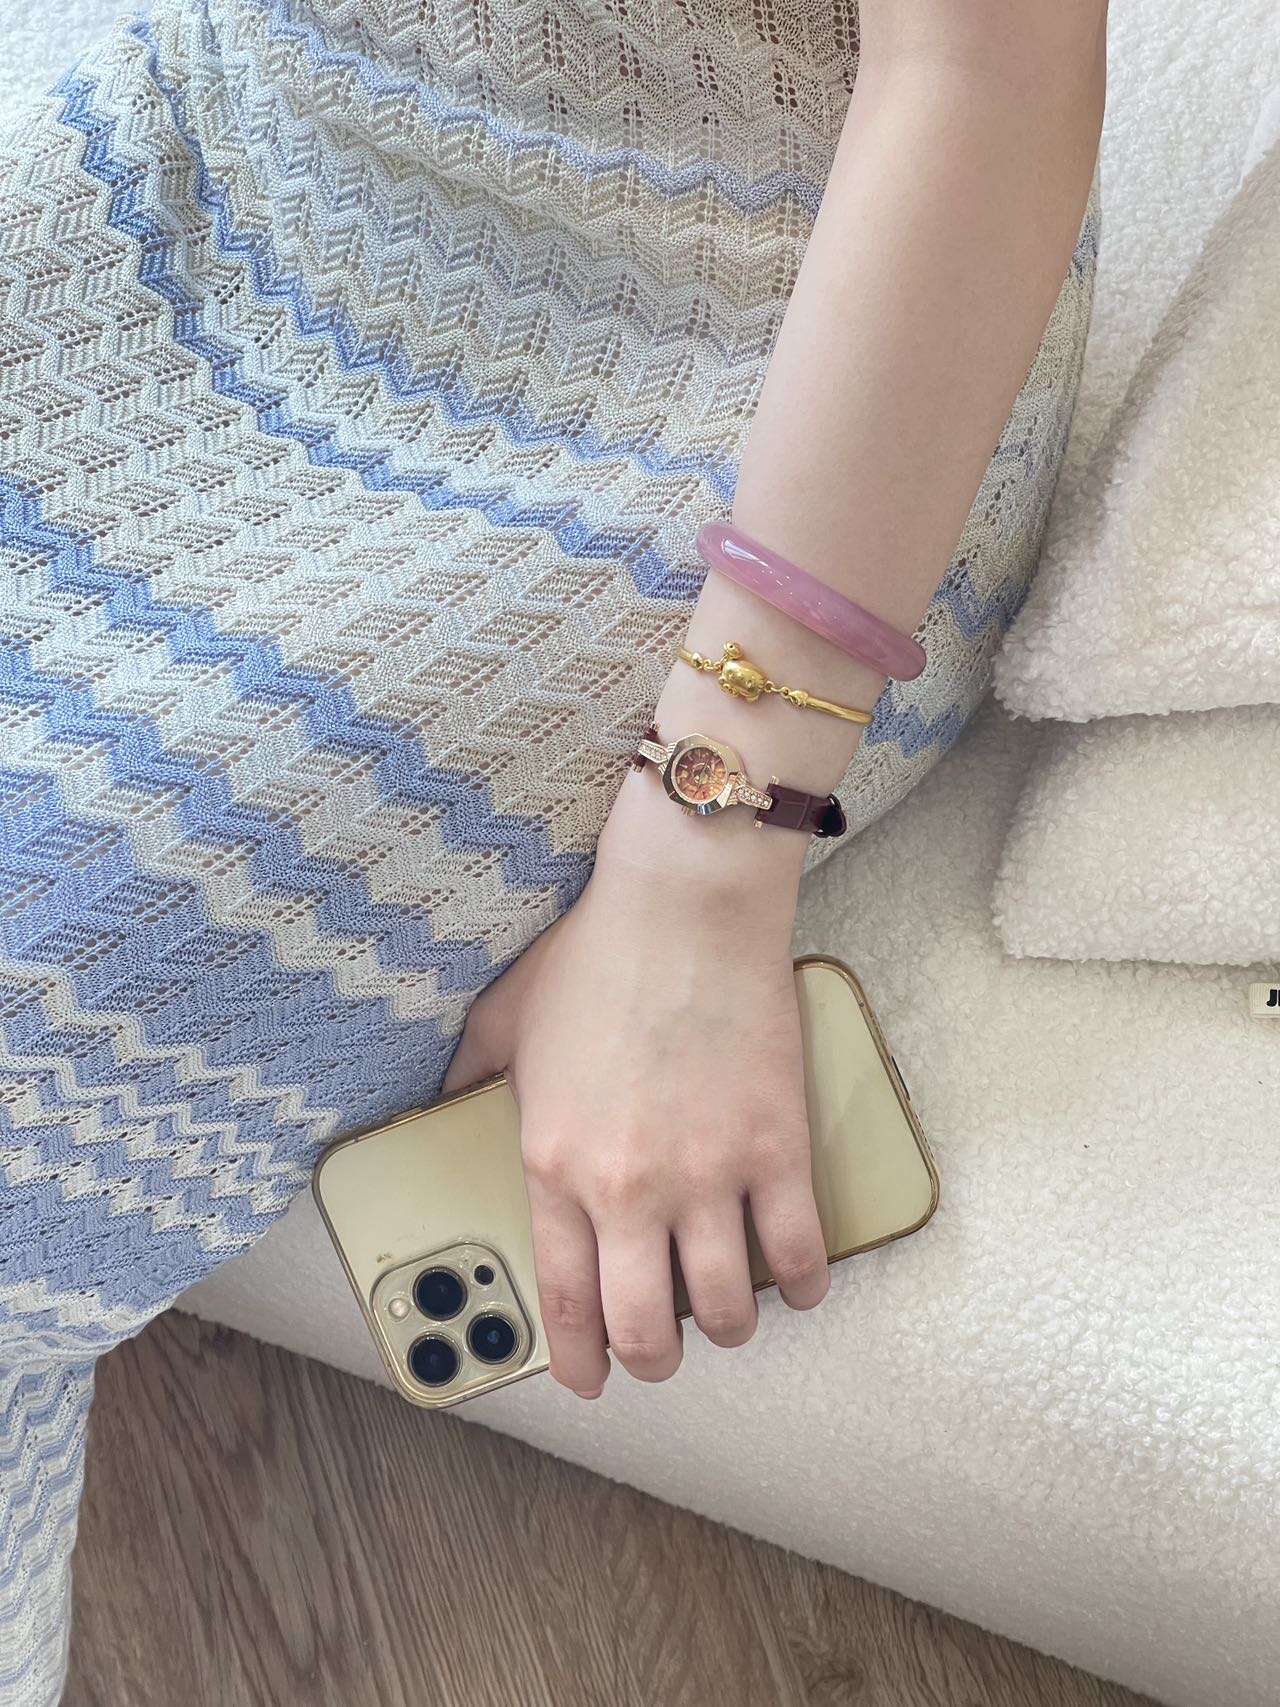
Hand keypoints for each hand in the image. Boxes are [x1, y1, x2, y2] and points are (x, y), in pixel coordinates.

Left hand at [441, 778, 829, 1399]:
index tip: (589, 1380)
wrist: (683, 909)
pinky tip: (798, 1283)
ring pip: (727, 1305)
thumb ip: (465, 1080)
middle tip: (661, 1354)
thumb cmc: (595, 956)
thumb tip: (440, 1110)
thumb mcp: (502, 1020)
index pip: (562, 1299)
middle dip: (653, 1360)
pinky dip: (804, 1283)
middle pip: (646, 1326)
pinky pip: (799, 1250)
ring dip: (729, 1329)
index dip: (579, 1358)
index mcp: (556, 1166)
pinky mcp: (777, 1149)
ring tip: (729, 1319)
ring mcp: (709, 1175)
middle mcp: (629, 1190)